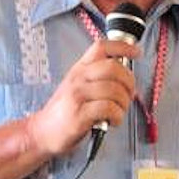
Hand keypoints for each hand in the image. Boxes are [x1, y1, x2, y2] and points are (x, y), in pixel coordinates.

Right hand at [26, 40, 138, 156]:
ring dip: (124, 103)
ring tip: (119, 111)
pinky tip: (113, 120)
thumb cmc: (65, 110)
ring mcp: (77, 95)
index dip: (122, 46)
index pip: (101, 47)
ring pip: (114, 89)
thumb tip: (127, 75)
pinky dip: (118, 116)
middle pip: (113, 67)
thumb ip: (98, 77)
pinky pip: (109, 108)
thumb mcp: (78, 85)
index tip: (136, 52)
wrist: (42, 132)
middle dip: (129, 82)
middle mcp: (78, 78)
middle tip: (129, 95)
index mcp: (80, 68)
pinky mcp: (79, 114)